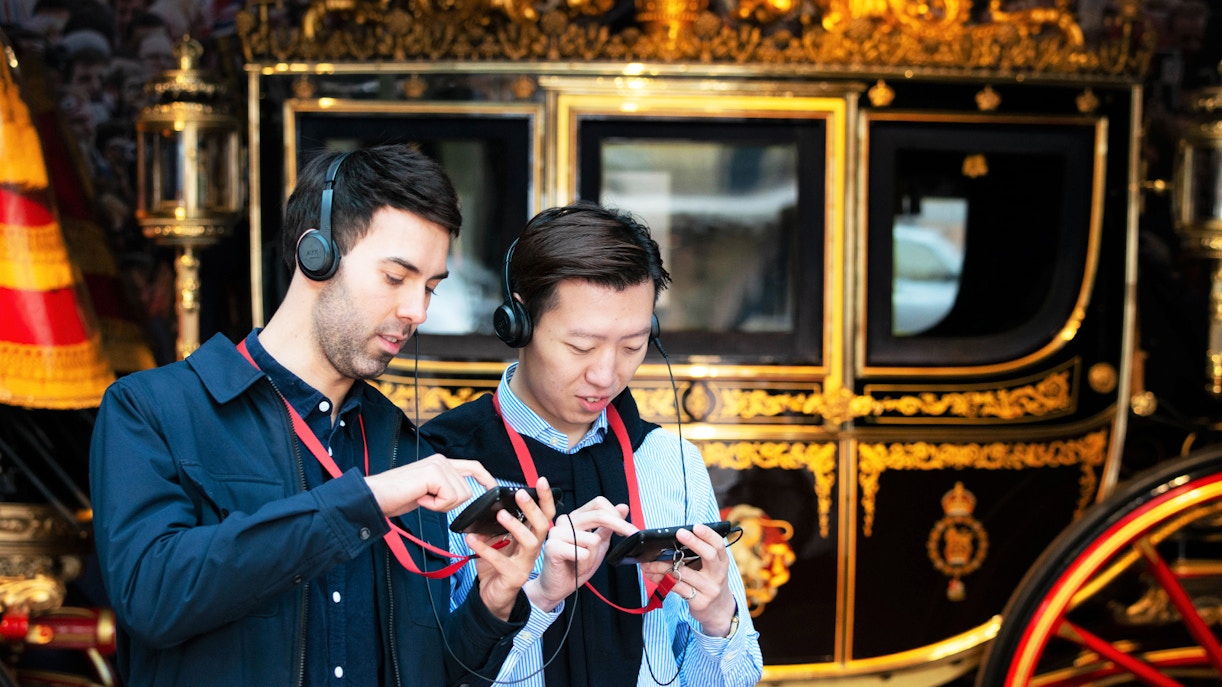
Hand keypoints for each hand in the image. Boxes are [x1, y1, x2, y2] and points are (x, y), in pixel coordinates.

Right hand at [365, 454, 495, 516]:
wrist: (374, 497)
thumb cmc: (396, 497)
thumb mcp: (426, 491)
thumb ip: (443, 488)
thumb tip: (462, 494)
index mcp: (440, 463)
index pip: (472, 467)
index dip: (485, 478)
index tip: (493, 488)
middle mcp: (441, 460)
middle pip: (467, 490)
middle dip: (449, 504)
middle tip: (426, 500)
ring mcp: (437, 465)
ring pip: (459, 496)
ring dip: (440, 505)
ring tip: (420, 498)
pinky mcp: (434, 473)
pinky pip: (448, 498)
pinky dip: (434, 505)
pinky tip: (419, 498)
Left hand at [466, 477, 557, 619]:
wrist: (491, 597)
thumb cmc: (496, 566)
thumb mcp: (496, 541)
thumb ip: (495, 526)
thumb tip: (487, 509)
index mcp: (531, 537)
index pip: (544, 515)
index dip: (545, 498)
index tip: (541, 481)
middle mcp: (533, 550)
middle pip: (542, 525)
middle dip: (532, 508)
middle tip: (520, 494)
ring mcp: (525, 564)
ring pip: (530, 542)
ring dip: (516, 526)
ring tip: (501, 514)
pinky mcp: (513, 577)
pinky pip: (500, 561)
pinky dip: (485, 548)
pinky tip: (471, 538)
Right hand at [524, 497, 635, 611]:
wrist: (557, 587)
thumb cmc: (576, 566)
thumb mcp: (598, 544)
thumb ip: (609, 526)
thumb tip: (623, 507)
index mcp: (575, 517)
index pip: (598, 503)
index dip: (615, 514)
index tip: (626, 529)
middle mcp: (565, 521)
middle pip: (598, 515)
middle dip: (620, 526)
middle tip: (630, 535)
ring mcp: (556, 533)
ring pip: (593, 539)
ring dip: (594, 557)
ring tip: (584, 563)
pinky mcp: (552, 547)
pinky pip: (582, 553)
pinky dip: (585, 564)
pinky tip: (576, 567)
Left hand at [639, 524, 736, 636]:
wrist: (719, 611)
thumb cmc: (709, 582)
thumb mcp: (711, 568)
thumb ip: (699, 555)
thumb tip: (675, 538)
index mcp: (722, 562)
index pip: (719, 545)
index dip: (708, 534)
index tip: (696, 526)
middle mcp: (718, 575)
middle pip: (708, 555)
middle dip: (694, 542)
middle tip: (679, 533)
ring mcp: (709, 589)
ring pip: (684, 573)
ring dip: (662, 566)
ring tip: (647, 562)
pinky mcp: (699, 602)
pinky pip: (676, 588)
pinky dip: (660, 580)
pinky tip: (651, 575)